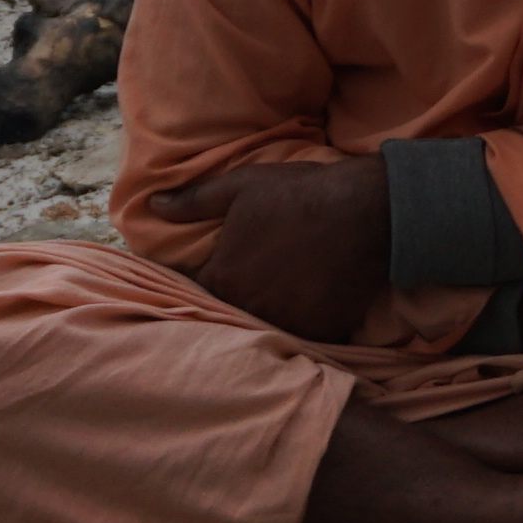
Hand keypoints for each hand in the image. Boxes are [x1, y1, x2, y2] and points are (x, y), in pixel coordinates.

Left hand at [156, 151, 392, 344]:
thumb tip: (153, 207)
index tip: (216, 266)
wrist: (368, 211)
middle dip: (236, 296)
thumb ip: (194, 202)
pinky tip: (308, 303)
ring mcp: (287, 324)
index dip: (203, 276)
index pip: (196, 289)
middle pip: (231, 310)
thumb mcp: (241, 187)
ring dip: (267, 313)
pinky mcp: (321, 332)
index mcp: (223, 278)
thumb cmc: (299, 194)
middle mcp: (249, 309)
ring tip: (279, 293)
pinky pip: (302, 336)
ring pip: (265, 325)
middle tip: (254, 277)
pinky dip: (301, 323)